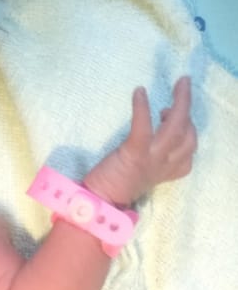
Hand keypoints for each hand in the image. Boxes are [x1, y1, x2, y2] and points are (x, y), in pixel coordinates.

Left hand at [84, 75, 196, 205]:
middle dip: (189, 111)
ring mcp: (151, 160)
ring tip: (179, 85)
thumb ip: (154, 154)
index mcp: (167, 170)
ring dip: (181, 104)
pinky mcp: (134, 155)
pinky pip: (144, 128)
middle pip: (189, 137)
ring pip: (176, 130)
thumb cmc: (116, 184)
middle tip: (180, 90)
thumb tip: (157, 128)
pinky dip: (142, 108)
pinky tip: (139, 92)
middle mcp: (164, 165)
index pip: (189, 149)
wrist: (99, 203)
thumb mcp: (143, 169)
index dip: (188, 128)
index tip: (169, 116)